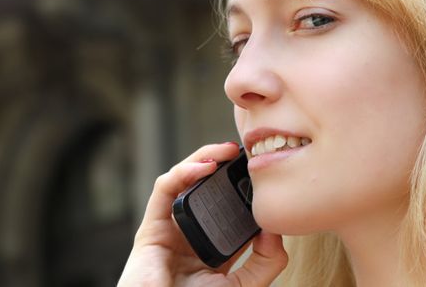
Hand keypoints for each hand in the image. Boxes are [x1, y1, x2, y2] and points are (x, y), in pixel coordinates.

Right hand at [117, 142, 287, 286]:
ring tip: (227, 151)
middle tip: (245, 153)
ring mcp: (170, 226)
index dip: (242, 185)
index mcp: (212, 243)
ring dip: (205, 158)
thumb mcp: (242, 285)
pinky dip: (184, 171)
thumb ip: (265, 262)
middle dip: (223, 163)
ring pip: (185, 180)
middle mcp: (190, 230)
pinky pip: (166, 189)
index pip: (227, 204)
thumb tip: (274, 229)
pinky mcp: (151, 225)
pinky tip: (205, 167)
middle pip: (205, 186)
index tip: (260, 171)